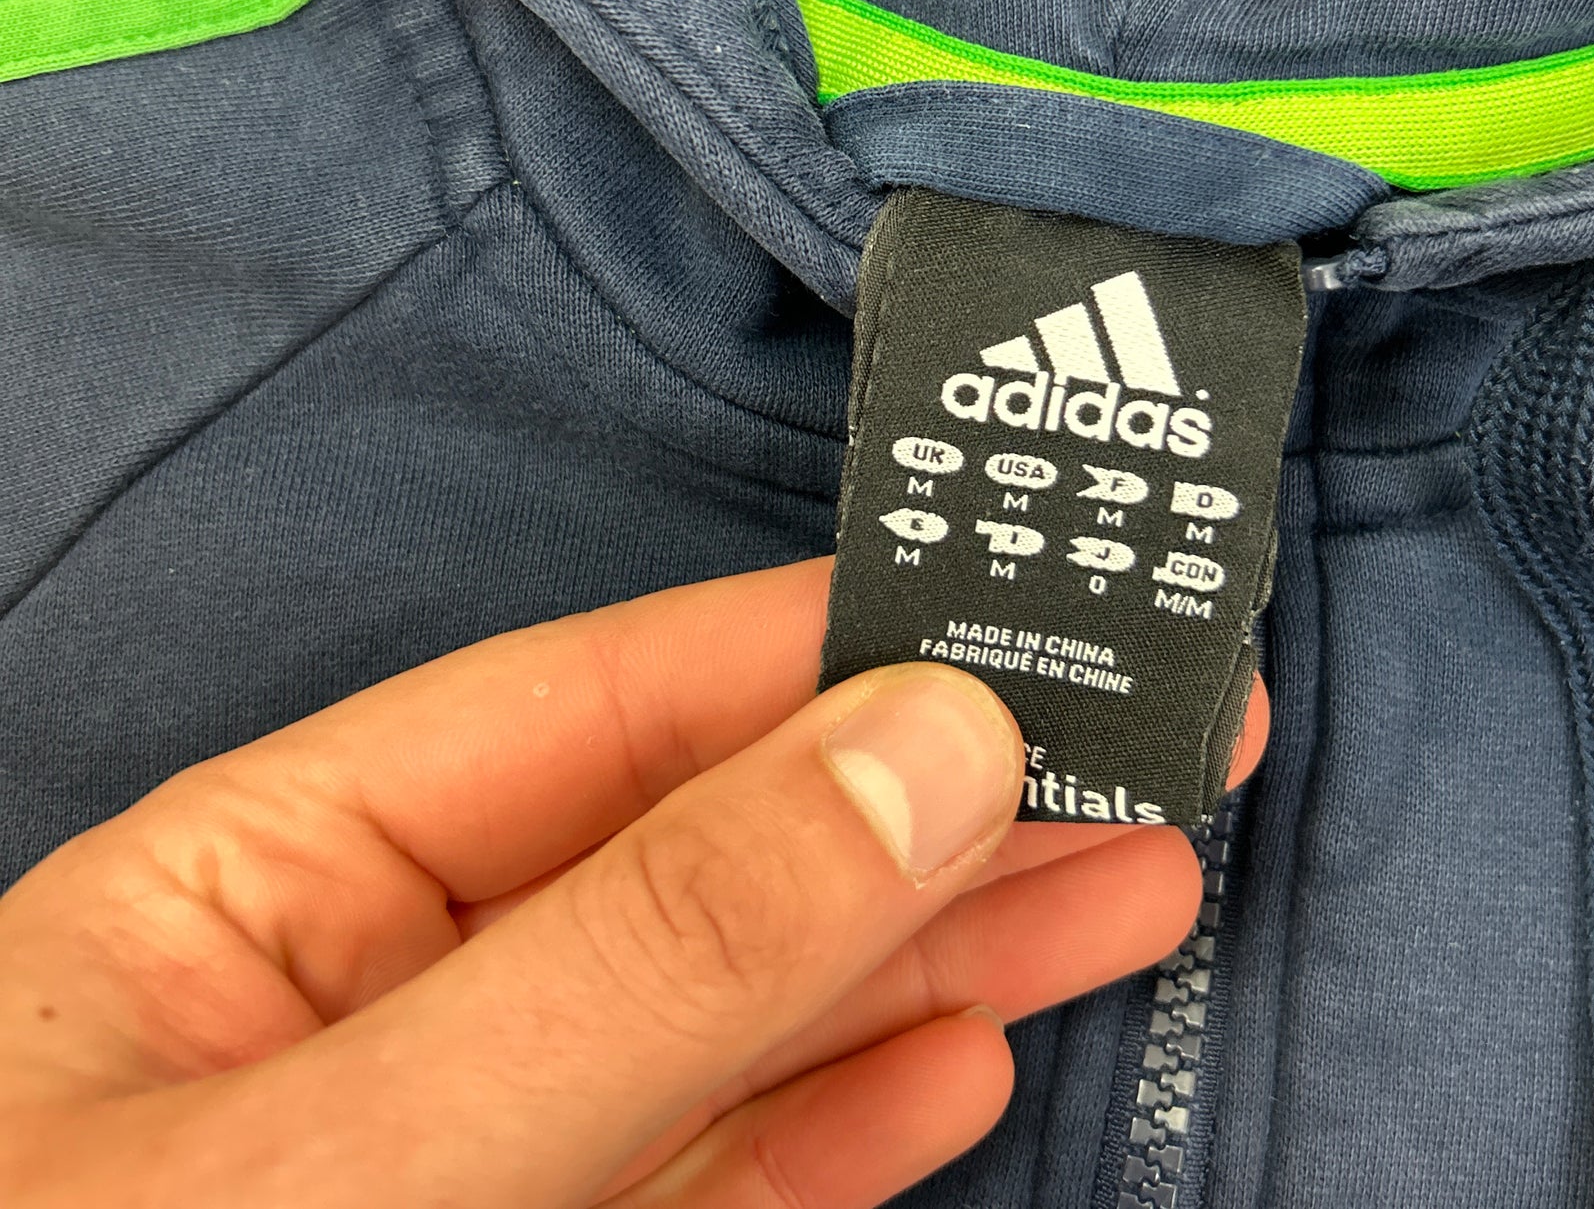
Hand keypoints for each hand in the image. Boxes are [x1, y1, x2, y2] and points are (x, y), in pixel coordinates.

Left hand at [0, 557, 1266, 1207]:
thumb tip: (914, 744)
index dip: (832, 649)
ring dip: (944, 947)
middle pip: (711, 848)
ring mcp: (449, 1156)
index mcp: (268, 886)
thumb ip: (641, 954)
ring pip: (743, 1013)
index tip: (1028, 616)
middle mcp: (367, 1002)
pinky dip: (842, 1126)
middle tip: (1151, 745)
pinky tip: (958, 1062)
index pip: (607, 705)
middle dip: (937, 795)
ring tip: (1131, 879)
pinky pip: (710, 1178)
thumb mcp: (348, 1163)